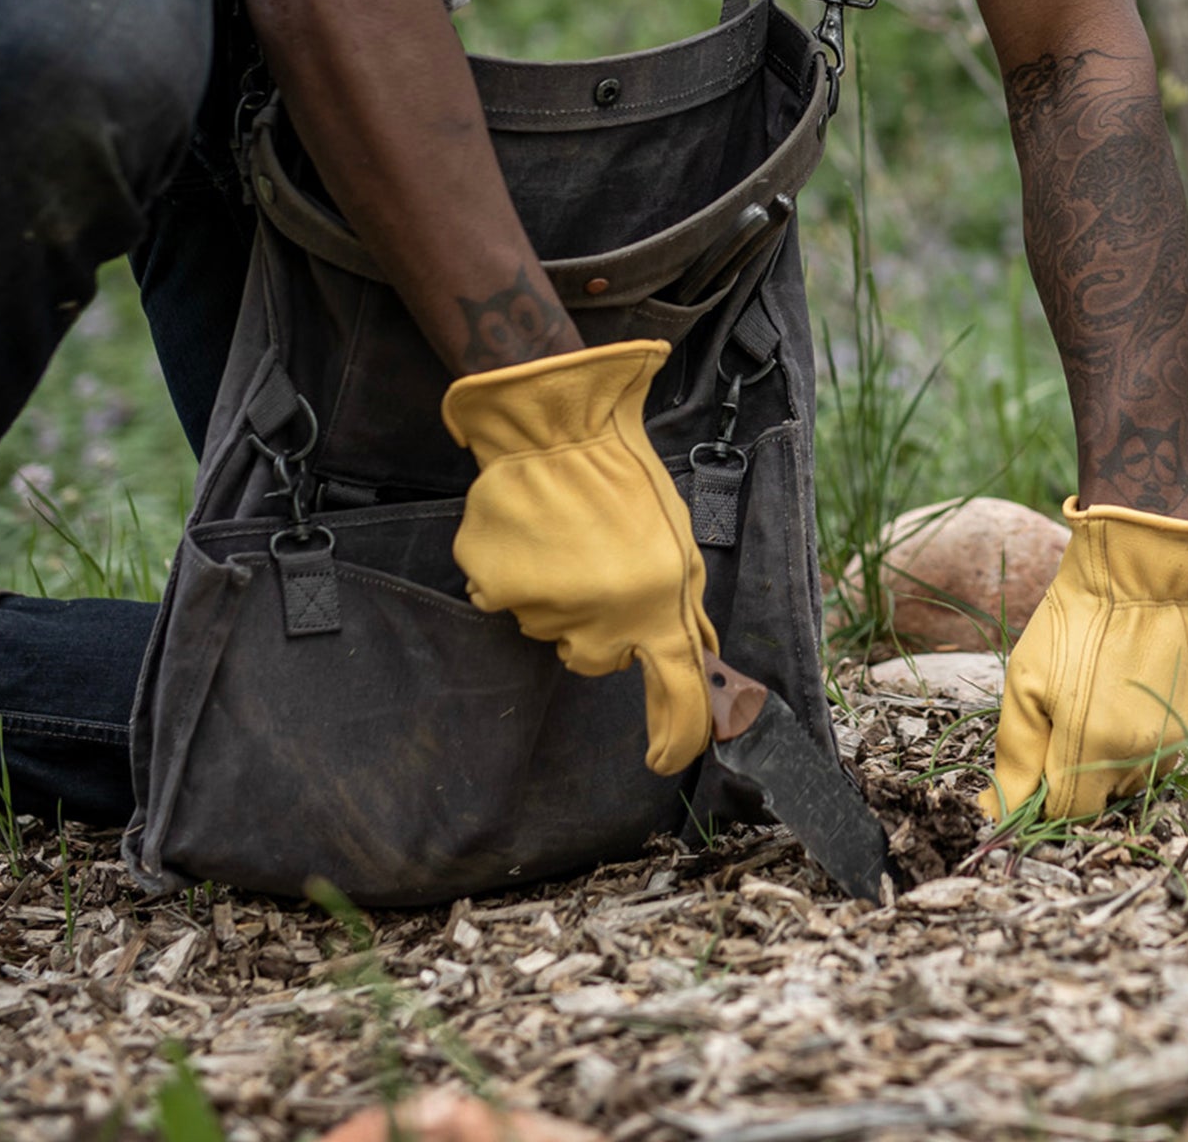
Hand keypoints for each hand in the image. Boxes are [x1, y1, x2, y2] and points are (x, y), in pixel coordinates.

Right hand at [442, 339, 717, 774]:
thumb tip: (694, 664)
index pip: (678, 698)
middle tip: (601, 565)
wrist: (555, 427)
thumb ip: (680, 611)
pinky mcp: (494, 587)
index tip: (662, 760)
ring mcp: (542, 607)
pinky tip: (530, 537)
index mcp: (657, 607)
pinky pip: (506, 603)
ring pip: (551, 629)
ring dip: (560, 597)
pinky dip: (515, 579)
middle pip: (598, 660)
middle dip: (603, 625)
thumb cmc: (624, 481)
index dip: (675, 739)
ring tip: (565, 537)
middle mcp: (599, 619)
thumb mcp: (677, 545)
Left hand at [981, 496, 1187, 820]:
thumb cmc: (1073, 621)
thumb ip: (1016, 754)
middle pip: (1106, 794)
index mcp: (1095, 746)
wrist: (1141, 570)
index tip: (1039, 762)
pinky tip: (1138, 686)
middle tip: (1069, 714)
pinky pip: (1171, 745)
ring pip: (1141, 774)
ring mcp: (1183, 739)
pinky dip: (1151, 729)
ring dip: (1118, 752)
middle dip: (1081, 769)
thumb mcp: (1026, 681)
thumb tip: (998, 811)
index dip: (1048, 795)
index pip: (1069, 812)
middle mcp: (1146, 753)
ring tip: (1105, 693)